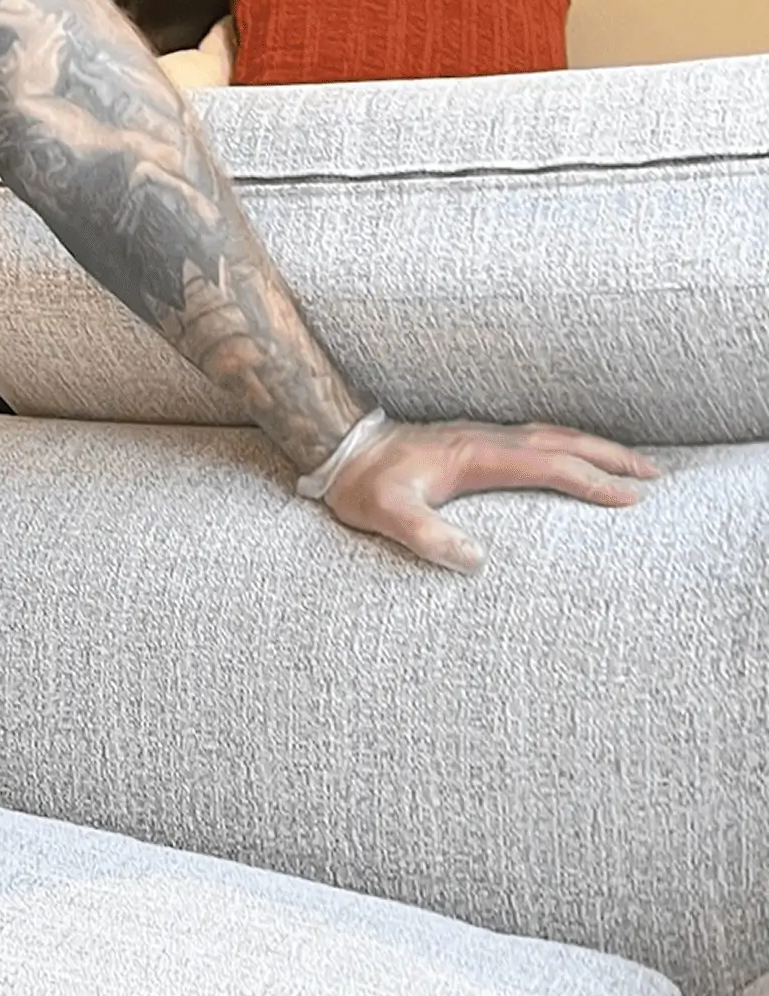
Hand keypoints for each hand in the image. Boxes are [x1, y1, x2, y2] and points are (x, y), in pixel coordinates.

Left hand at [321, 421, 658, 574]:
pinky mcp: (473, 440)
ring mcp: (482, 436)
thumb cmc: (362, 485)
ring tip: (631, 464)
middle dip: (612, 457)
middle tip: (655, 476)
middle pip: (564, 442)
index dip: (591, 481)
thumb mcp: (386, 515)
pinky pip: (535, 438)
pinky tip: (574, 456)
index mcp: (477, 457)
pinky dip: (567, 445)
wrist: (339, 449)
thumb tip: (477, 560)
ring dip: (595, 447)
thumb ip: (426, 535)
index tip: (629, 498)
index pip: (549, 467)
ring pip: (553, 435)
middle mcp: (487, 440)